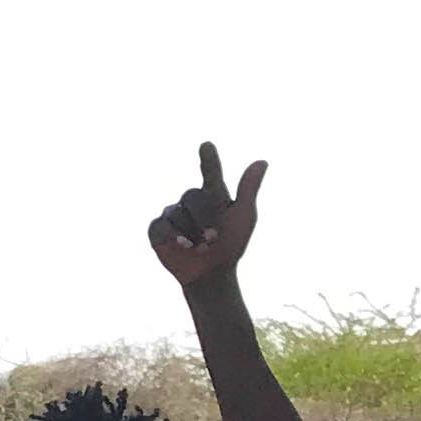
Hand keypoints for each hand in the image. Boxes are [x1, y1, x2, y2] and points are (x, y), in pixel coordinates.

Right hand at [148, 141, 265, 290]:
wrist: (211, 274)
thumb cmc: (231, 245)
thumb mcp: (243, 217)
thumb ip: (248, 190)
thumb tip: (262, 161)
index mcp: (213, 194)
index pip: (211, 173)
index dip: (208, 159)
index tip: (206, 146)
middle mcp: (191, 201)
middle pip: (192, 196)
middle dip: (203, 218)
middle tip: (213, 239)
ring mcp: (173, 214)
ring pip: (176, 212)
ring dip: (190, 232)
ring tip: (200, 248)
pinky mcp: (158, 231)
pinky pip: (159, 225)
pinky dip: (172, 235)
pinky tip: (182, 246)